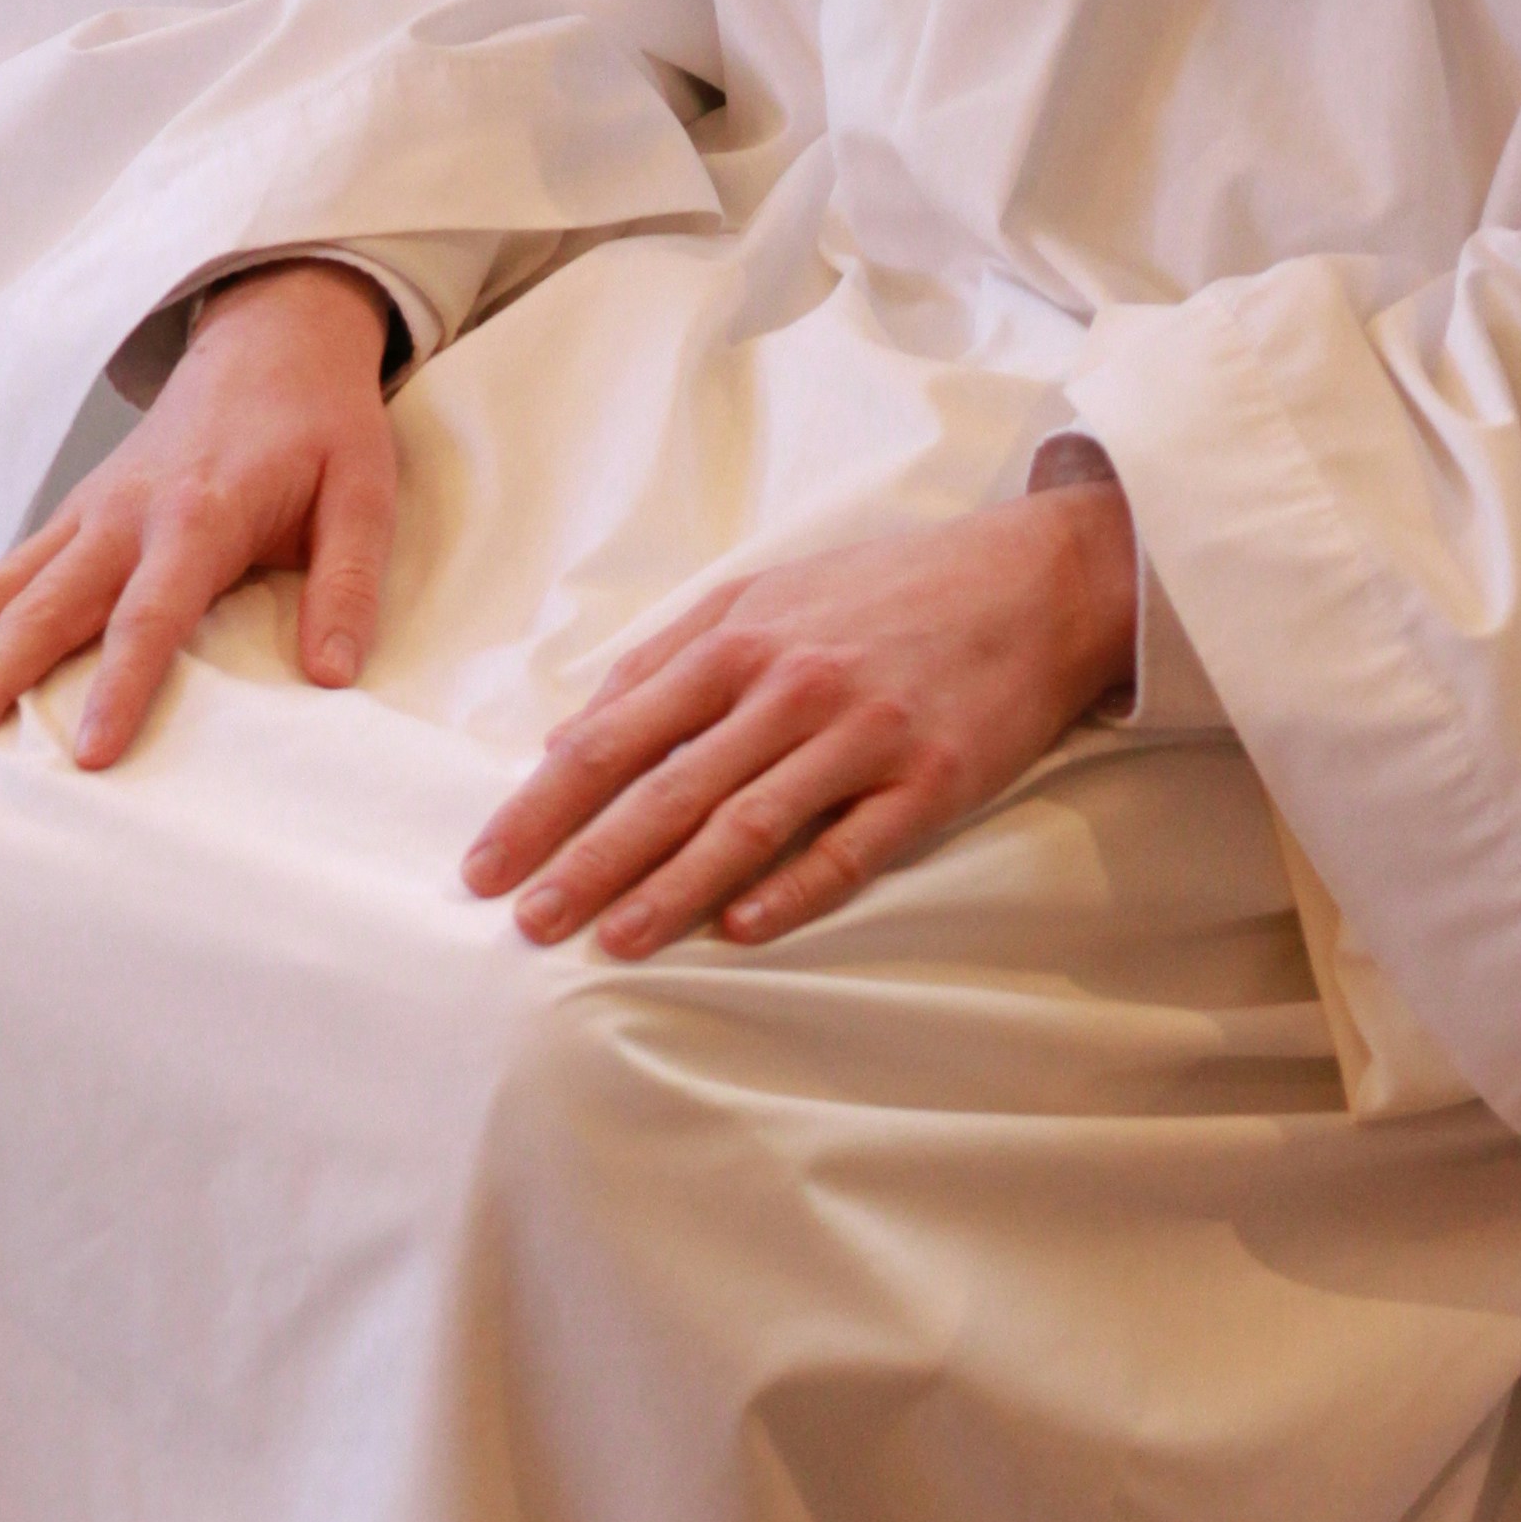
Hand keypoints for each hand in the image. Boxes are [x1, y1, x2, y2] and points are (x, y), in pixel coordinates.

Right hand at [0, 264, 397, 771]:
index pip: (149, 614)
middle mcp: (123, 514)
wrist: (273, 344)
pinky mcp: (75, 514)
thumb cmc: (319, 426)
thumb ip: (349, 584)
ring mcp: (89, 511)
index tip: (91, 754)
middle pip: (39, 607)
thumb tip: (333, 675)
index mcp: (198, 514)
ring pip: (2, 589)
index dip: (119, 685)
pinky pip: (9, 574)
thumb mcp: (364, 494)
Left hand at [464, 483, 1140, 960]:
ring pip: (748, 824)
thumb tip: (565, 733)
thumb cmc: (884, 591)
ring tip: (610, 939)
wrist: (1033, 582)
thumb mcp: (763, 593)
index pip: (614, 736)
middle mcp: (791, 686)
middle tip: (525, 920)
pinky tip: (738, 929)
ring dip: (671, 888)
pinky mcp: (931, 780)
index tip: (487, 861)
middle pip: (667, 787)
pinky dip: (792, 889)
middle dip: (586, 859)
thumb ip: (662, 659)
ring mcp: (863, 736)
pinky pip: (850, 848)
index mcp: (737, 640)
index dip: (543, 803)